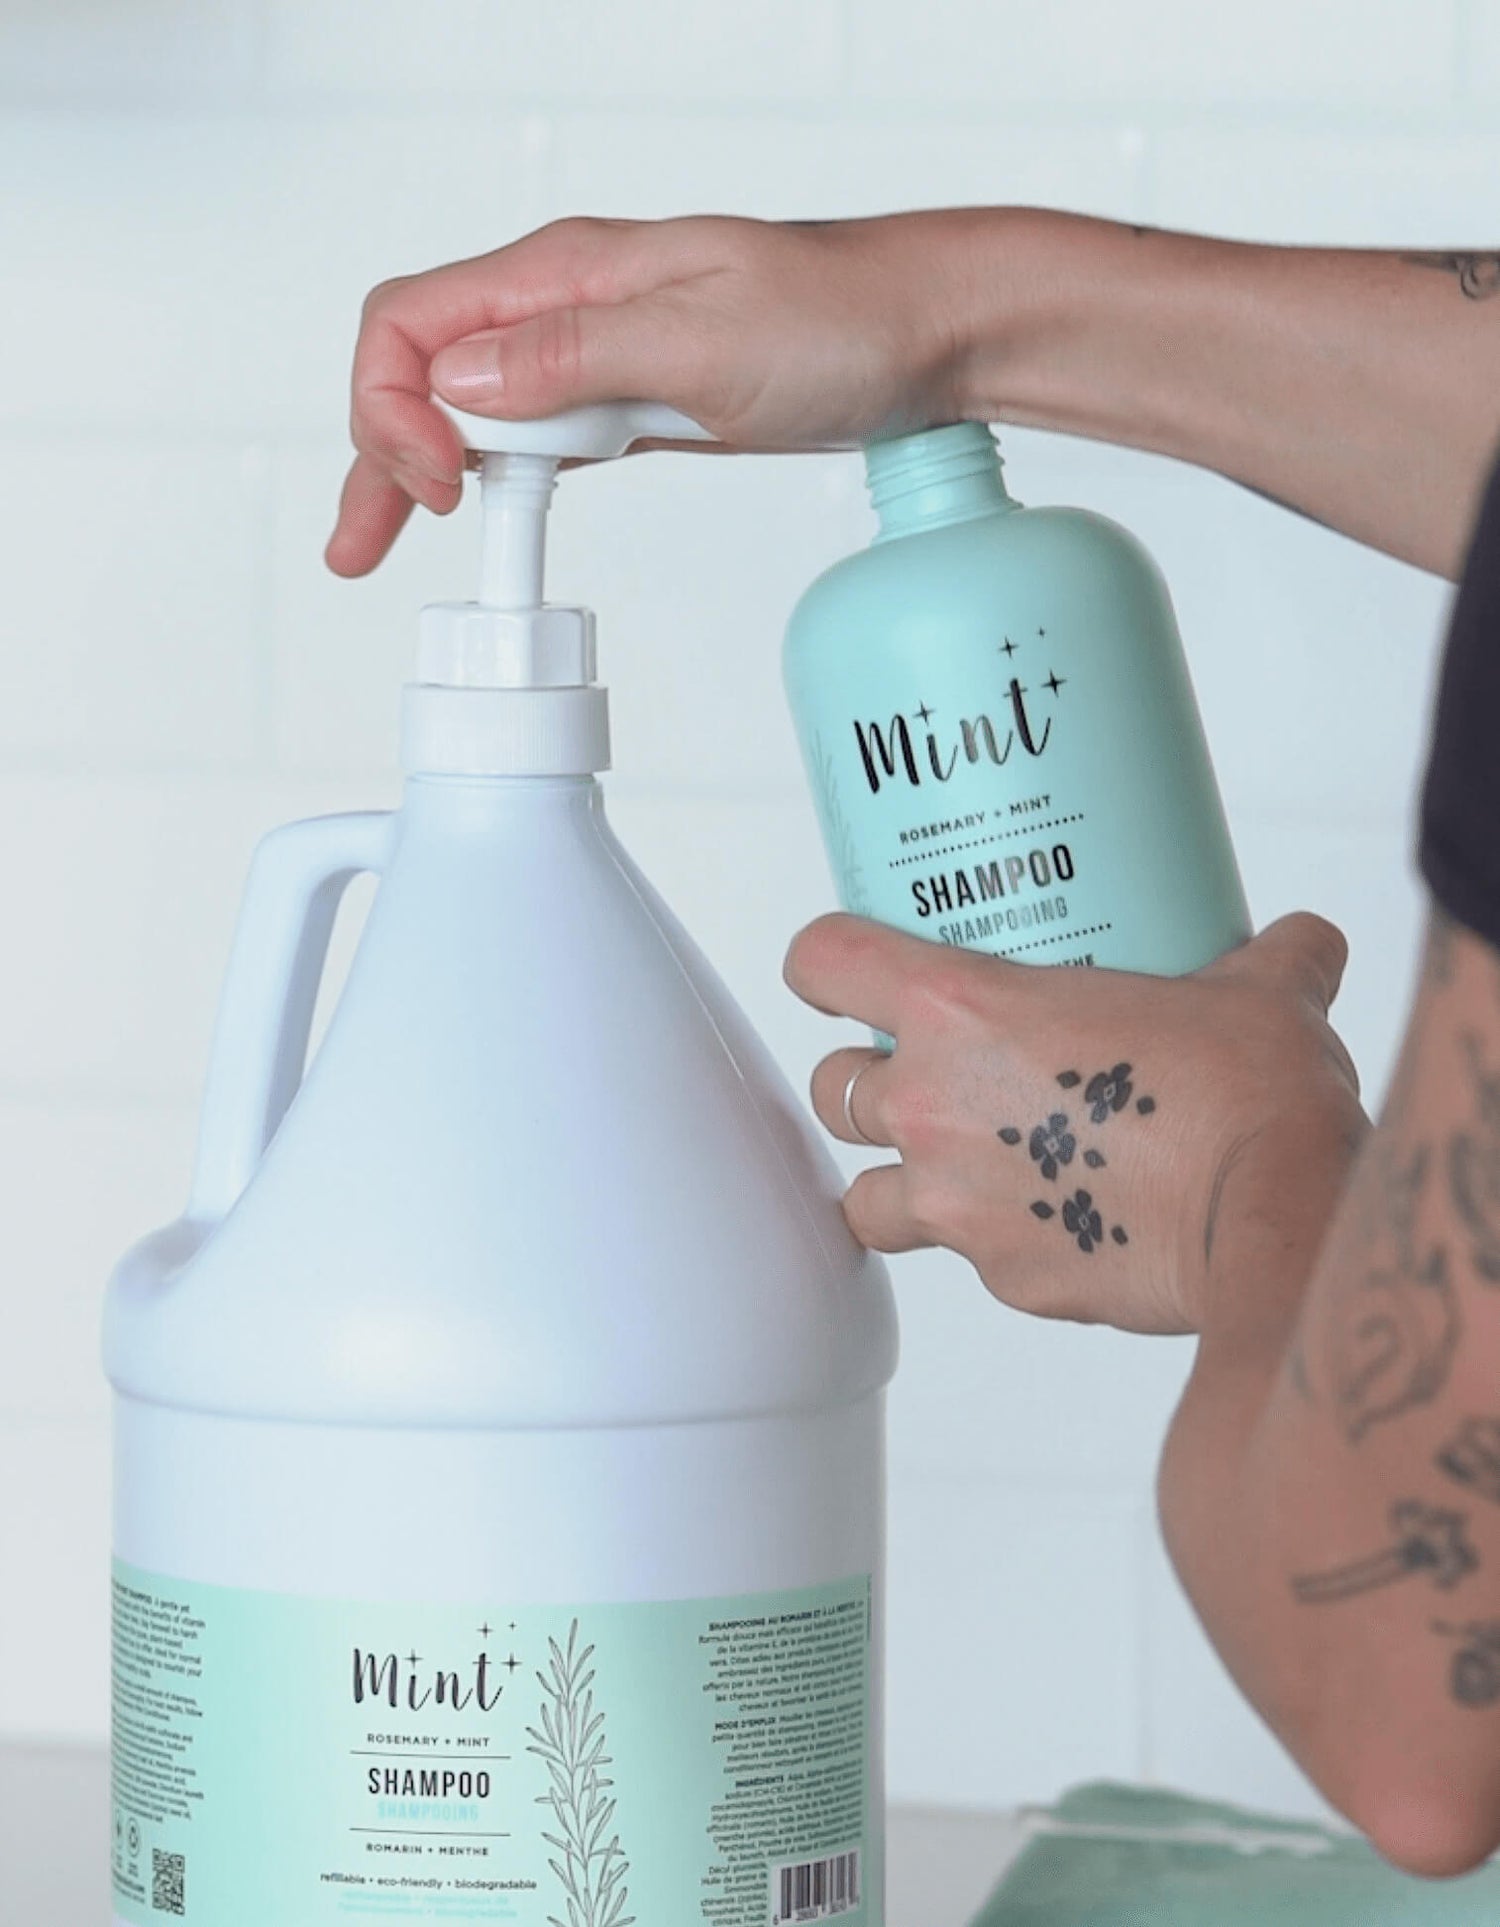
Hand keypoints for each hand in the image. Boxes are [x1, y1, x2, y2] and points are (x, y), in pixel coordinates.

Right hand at [326, 211, 985, 575]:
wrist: (926, 334)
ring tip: (374, 545)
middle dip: (376, 451)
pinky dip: (490, 481)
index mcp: (566, 272)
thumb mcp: (704, 338)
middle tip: (369, 544)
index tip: (440, 485)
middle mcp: (565, 307)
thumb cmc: (841, 318)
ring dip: (412, 473)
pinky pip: (531, 438)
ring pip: (466, 408)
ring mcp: (594, 355)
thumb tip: (460, 383)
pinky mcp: (629, 402)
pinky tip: (478, 519)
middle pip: (420, 368)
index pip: (412, 321)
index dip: (392, 405)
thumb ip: (575, 355)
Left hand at [785, 912, 1366, 1333]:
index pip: (825, 963)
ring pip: (864, 1194)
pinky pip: (963, 1257)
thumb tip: (1304, 946)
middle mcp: (934, 1106)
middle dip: (867, 1076)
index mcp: (962, 1010)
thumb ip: (1268, 959)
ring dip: (897, 1176)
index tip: (845, 968)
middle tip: (934, 1069)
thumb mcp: (1259, 993)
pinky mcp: (1003, 1279)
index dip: (823, 961)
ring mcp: (956, 1204)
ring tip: (964, 1161)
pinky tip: (1055, 1217)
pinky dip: (991, 1239)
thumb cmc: (1248, 1094)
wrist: (1275, 1221)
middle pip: (830, 1084)